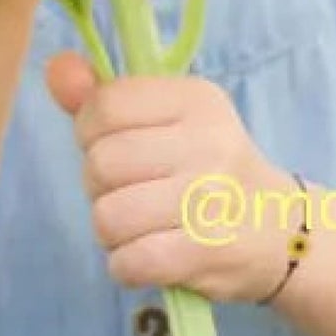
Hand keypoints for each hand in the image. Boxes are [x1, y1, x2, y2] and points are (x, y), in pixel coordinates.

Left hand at [45, 52, 298, 303]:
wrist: (279, 229)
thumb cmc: (210, 169)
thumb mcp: (169, 120)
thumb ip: (107, 97)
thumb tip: (57, 69)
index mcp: (197, 99)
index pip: (106, 106)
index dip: (92, 133)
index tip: (119, 146)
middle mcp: (208, 141)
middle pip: (100, 163)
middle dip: (102, 187)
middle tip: (136, 192)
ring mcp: (210, 197)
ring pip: (108, 217)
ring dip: (114, 232)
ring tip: (146, 226)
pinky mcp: (206, 249)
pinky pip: (129, 261)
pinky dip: (128, 266)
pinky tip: (153, 255)